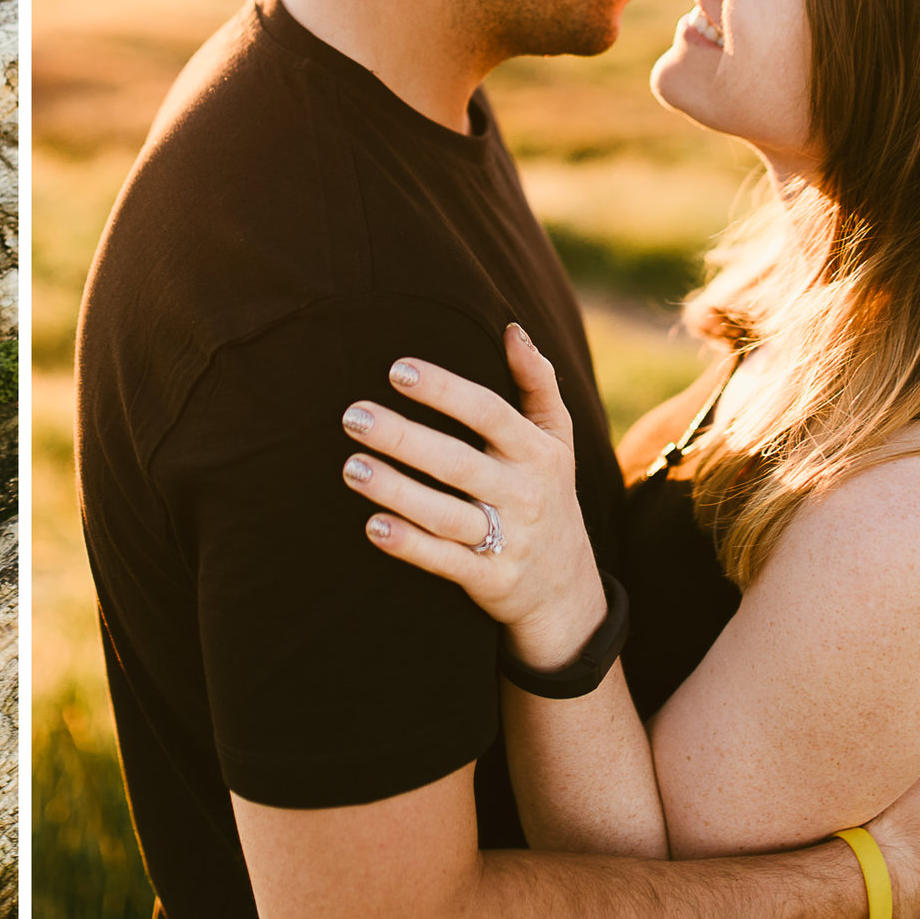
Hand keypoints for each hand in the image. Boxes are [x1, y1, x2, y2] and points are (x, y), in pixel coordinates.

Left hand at [340, 324, 605, 670]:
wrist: (567, 590)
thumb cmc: (548, 495)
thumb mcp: (556, 441)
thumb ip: (538, 383)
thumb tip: (513, 328)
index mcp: (537, 453)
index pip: (490, 413)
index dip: (445, 391)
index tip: (397, 369)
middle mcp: (525, 494)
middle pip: (458, 462)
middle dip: (404, 437)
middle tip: (353, 415)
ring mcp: (508, 540)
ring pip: (446, 514)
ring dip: (397, 491)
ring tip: (352, 467)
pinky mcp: (490, 581)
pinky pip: (445, 561)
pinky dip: (409, 545)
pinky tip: (372, 526)